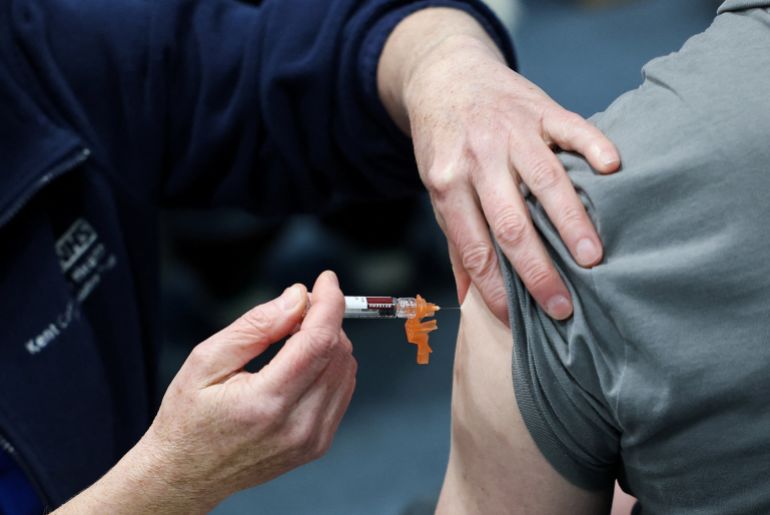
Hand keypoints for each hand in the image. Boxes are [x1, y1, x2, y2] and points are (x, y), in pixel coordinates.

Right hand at [142, 271, 355, 510]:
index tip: (326, 279)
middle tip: (296, 309)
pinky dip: (330, 366)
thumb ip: (255, 326)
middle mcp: (297, 424)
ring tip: (292, 338)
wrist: (185, 476)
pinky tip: (301, 362)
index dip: (329, 302)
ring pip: (346, 369)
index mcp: (266, 402)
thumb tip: (297, 297)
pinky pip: (342, 390)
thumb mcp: (206, 360)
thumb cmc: (188, 418)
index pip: (319, 341)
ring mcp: (312, 439)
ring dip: (329, 342)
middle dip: (325, 319)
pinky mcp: (318, 445)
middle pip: (338, 352)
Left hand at [378, 8, 619, 321]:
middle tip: (562, 306)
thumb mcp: (437, 188)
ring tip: (593, 258)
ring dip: (570, 221)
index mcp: (448, 184)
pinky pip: (571, 127)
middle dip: (537, 270)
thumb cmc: (443, 144)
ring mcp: (511, 132)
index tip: (517, 319)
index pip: (474, 246)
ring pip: (544, 181)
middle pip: (510, 223)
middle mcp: (478, 159)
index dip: (494, 286)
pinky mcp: (539, 108)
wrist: (446, 75)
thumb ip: (456, 239)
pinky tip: (612, 169)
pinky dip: (593, 146)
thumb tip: (466, 296)